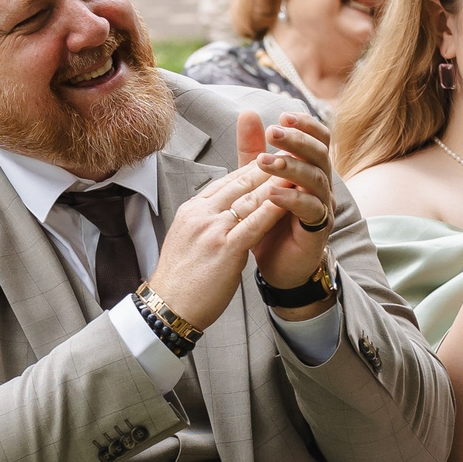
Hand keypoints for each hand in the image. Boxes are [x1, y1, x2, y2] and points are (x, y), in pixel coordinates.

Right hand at [146, 161, 287, 330]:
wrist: (168, 306)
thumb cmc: (181, 279)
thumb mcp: (188, 239)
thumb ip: (206, 222)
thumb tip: (223, 212)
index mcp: (192, 210)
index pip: (225, 182)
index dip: (250, 169)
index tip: (269, 160)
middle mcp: (201, 214)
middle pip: (239, 183)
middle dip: (266, 168)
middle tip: (289, 155)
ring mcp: (212, 230)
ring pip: (249, 199)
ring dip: (275, 183)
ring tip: (295, 170)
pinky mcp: (225, 249)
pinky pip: (254, 224)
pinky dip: (273, 209)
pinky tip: (288, 199)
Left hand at [239, 109, 335, 300]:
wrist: (278, 265)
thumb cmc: (270, 220)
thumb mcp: (257, 180)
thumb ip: (253, 149)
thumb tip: (248, 112)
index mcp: (311, 170)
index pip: (319, 139)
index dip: (306, 125)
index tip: (283, 117)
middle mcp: (322, 186)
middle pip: (320, 154)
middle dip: (297, 141)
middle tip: (273, 133)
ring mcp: (323, 207)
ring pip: (317, 180)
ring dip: (291, 168)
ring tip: (265, 161)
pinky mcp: (318, 230)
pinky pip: (310, 210)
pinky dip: (291, 199)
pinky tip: (271, 193)